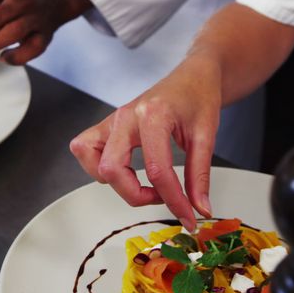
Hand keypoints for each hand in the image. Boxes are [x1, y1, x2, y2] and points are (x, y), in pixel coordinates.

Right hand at [69, 54, 222, 230]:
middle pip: (113, 169)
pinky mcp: (108, 124)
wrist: (193, 75)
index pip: (156, 171)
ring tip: (140, 183)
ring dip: (113, 181)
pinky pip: (86, 148)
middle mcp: (126, 116)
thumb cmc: (199, 97)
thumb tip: (199, 208)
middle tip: (162, 197)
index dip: (173, 201)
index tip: (187, 217)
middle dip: (137, 196)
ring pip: (91, 159)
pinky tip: (124, 169)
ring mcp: (113, 119)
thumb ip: (200, 175)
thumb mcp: (207, 136)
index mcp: (153, 115)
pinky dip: (97, 166)